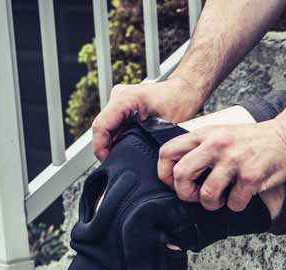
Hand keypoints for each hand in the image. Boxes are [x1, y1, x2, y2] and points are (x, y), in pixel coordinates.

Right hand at [90, 78, 204, 160]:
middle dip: (105, 145)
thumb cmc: (179, 101)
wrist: (185, 90)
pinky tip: (125, 146)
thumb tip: (132, 155)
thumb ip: (143, 139)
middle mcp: (119, 96)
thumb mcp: (162, 125)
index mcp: (125, 98)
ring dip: (111, 141)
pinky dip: (117, 135)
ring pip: (107, 125)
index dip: (100, 146)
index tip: (106, 159)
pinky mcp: (124, 105)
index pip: (101, 125)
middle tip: (114, 161)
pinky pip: (114, 123)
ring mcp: (120, 99)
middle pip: (102, 126)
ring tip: (120, 156)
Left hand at [157, 121, 285, 211]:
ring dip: (212, 204)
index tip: (174, 183)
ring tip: (221, 199)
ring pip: (207, 195)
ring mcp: (234, 161)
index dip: (164, 173)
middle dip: (185, 193)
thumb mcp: (222, 132)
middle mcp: (216, 146)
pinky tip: (242, 196)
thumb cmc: (255, 139)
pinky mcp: (251, 176)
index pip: (167, 152)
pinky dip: (236, 205)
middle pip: (181, 175)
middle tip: (196, 195)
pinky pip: (234, 203)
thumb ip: (201, 146)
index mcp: (205, 134)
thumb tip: (180, 171)